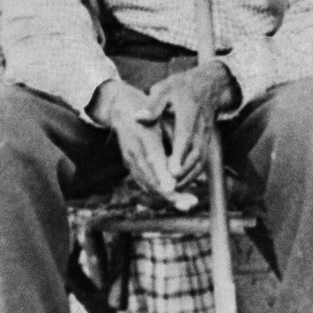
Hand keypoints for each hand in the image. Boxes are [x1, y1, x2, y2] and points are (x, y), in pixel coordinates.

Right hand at [92, 80, 195, 209]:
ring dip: (168, 198)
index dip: (162, 174)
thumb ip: (172, 137)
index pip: (153, 159)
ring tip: (188, 204)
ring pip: (148, 185)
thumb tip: (181, 161)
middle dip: (171, 194)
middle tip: (190, 203)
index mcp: (144, 136)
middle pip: (151, 179)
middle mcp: (134, 151)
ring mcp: (130, 161)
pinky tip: (176, 197)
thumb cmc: (150, 111)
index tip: (171, 188)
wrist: (122, 109)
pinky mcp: (129, 166)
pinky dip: (159, 193)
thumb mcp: (163, 117)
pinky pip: (144, 184)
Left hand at [142, 61, 238, 190]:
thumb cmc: (181, 87)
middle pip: (195, 154)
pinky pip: (201, 162)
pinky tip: (178, 184)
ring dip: (187, 178)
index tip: (172, 172)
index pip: (185, 137)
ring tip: (171, 192)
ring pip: (200, 161)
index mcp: (188, 113)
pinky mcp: (206, 142)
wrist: (207, 85)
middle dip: (183, 174)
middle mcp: (200, 127)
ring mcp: (206, 136)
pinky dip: (191, 175)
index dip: (179, 156)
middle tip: (169, 190)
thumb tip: (139, 117)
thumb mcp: (164, 89)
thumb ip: (153, 105)